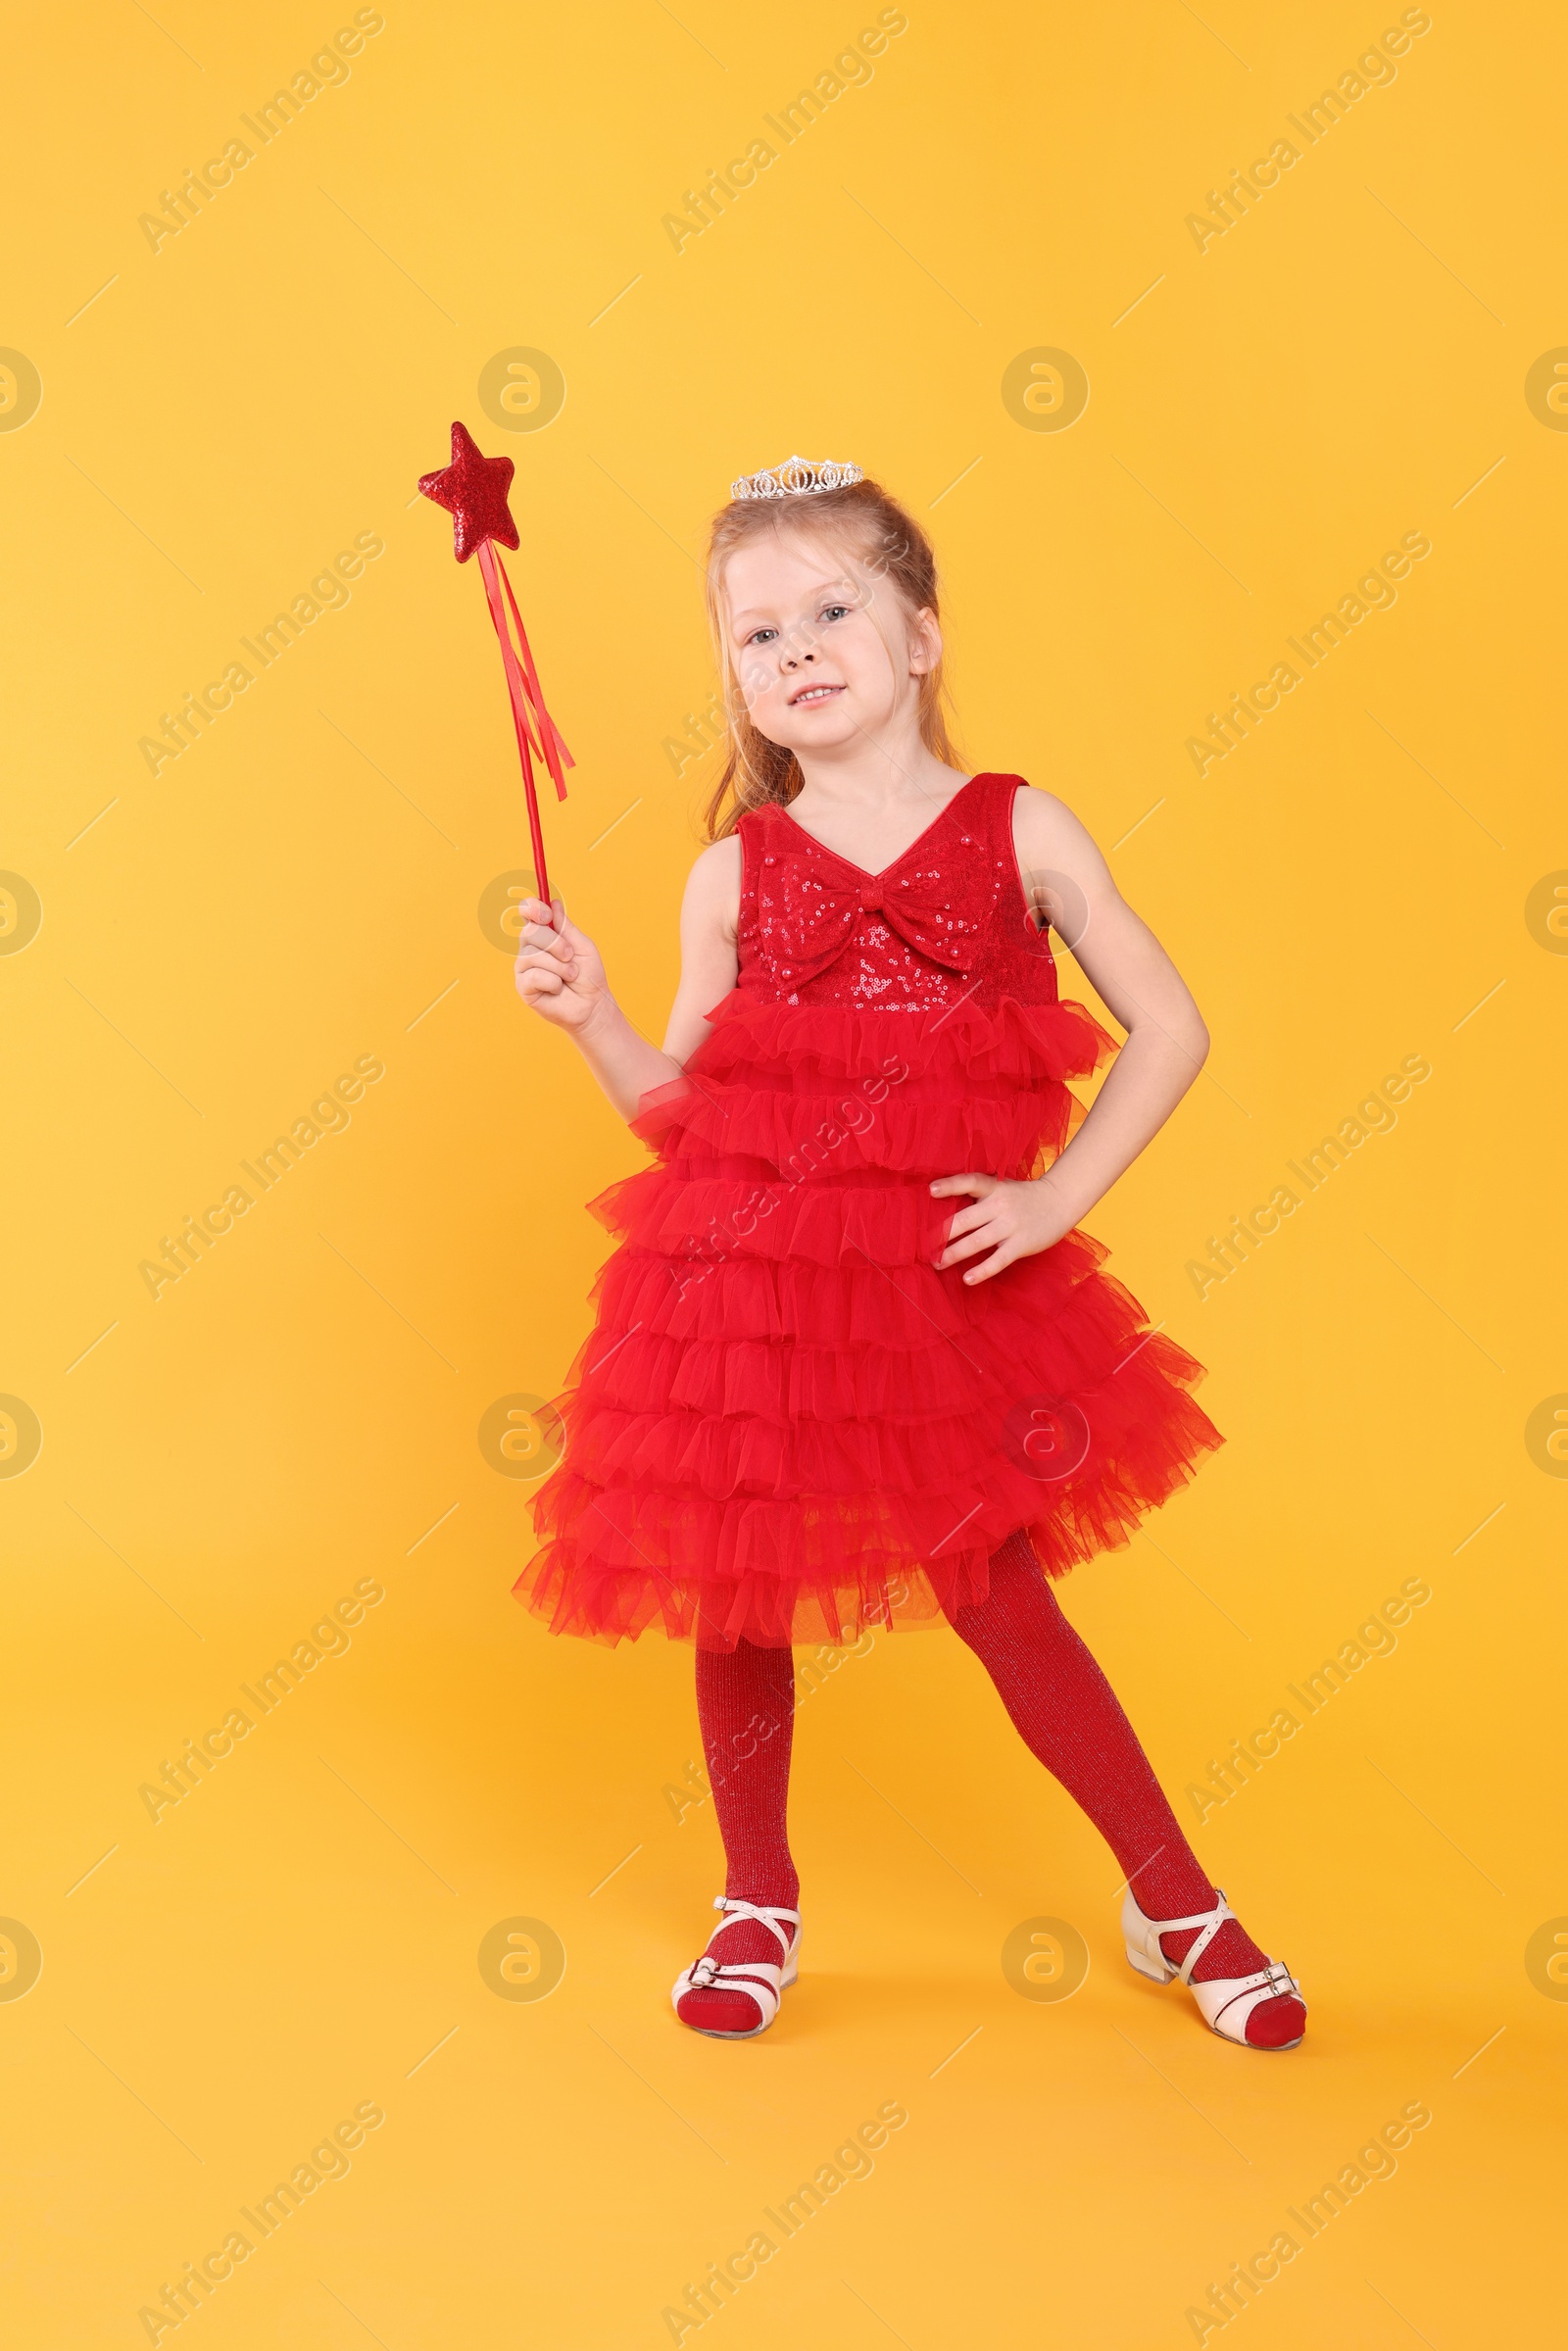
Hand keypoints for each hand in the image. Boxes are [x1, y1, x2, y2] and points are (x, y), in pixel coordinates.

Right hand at [513, 896, 609, 1032]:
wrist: (592, 1005)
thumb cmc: (588, 976)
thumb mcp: (582, 946)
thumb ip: (566, 926)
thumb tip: (553, 902)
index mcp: (544, 934)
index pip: (528, 912)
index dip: (532, 908)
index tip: (546, 914)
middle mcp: (529, 948)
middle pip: (529, 931)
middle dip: (555, 943)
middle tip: (570, 956)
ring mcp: (524, 967)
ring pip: (533, 955)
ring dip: (559, 967)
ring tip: (570, 976)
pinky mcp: (523, 986)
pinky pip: (533, 976)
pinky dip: (552, 982)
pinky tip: (557, 989)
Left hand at [929, 1171, 1076, 1283]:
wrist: (1059, 1201)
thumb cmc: (1023, 1197)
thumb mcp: (1002, 1187)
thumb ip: (980, 1196)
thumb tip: (946, 1210)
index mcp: (994, 1188)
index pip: (969, 1182)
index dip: (950, 1186)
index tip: (930, 1191)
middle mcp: (999, 1205)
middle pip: (965, 1219)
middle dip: (942, 1234)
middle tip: (924, 1246)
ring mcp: (1010, 1226)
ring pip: (976, 1242)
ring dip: (954, 1253)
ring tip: (938, 1263)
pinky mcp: (1020, 1245)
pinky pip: (997, 1261)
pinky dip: (981, 1271)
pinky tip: (967, 1279)